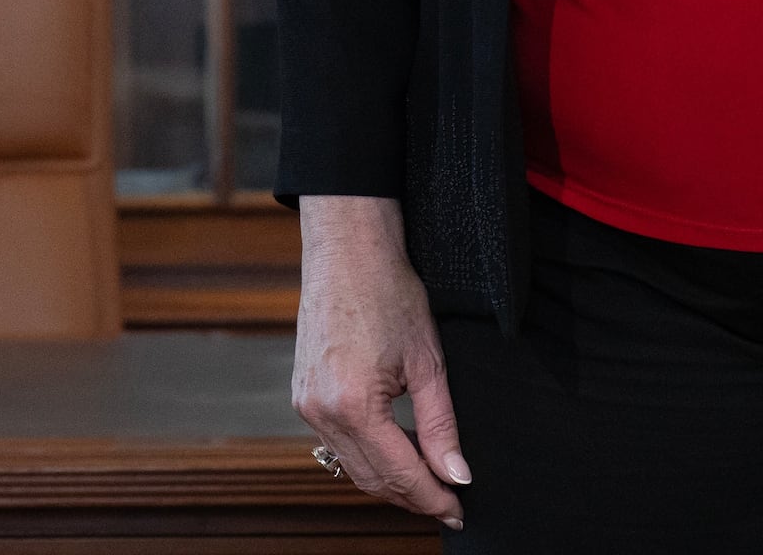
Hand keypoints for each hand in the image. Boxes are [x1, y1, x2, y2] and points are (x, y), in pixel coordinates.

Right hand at [291, 195, 469, 527]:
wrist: (347, 251)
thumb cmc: (388, 293)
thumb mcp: (429, 362)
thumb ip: (442, 426)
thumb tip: (456, 475)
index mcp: (353, 404)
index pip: (400, 474)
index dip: (433, 499)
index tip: (460, 511)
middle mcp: (321, 411)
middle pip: (372, 480)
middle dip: (413, 497)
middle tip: (450, 501)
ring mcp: (305, 404)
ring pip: (352, 467)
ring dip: (390, 480)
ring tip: (429, 480)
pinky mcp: (302, 394)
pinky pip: (337, 443)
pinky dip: (369, 456)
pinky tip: (397, 451)